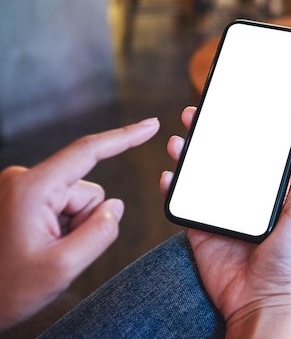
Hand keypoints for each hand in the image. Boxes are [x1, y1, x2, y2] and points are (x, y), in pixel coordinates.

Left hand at [0, 118, 159, 329]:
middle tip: (57, 252)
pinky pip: (62, 206)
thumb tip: (115, 206)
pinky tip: (38, 246)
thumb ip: (101, 233)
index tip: (151, 125)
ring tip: (43, 251)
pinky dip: (61, 227)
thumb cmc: (7, 289)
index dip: (125, 137)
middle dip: (85, 221)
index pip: (88, 152)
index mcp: (33, 189)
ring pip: (77, 200)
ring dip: (72, 227)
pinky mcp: (21, 198)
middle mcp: (24, 179)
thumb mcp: (63, 267)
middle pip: (87, 191)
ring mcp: (21, 188)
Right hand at [160, 107, 290, 337]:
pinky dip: (171, 189)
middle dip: (205, 136)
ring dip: (186, 157)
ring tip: (178, 142)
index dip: (237, 130)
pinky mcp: (200, 231)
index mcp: (265, 192)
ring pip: (197, 177)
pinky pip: (182, 206)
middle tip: (194, 115)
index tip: (227, 108)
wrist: (261, 301)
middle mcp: (241, 199)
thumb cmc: (290, 260)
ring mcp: (218, 214)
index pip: (249, 153)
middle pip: (219, 160)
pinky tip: (169, 175)